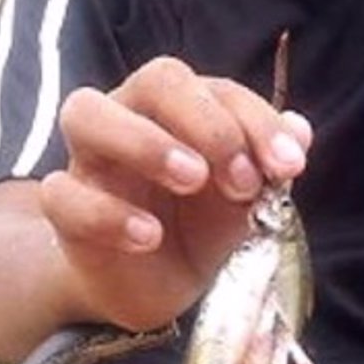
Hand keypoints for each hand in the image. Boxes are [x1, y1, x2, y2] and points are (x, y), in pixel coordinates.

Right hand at [38, 57, 311, 332]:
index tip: (290, 166)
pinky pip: (63, 194)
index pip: (218, 89)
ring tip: (193, 181)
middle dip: (208, 123)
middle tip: (242, 179)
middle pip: (157, 80)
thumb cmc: (202, 222)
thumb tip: (300, 131)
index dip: (257, 121)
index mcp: (182, 105)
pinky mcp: (64, 207)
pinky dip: (106, 212)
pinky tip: (149, 235)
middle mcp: (131, 113)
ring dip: (145, 141)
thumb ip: (270, 163)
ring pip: (87, 112)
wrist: (158, 283)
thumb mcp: (247, 197)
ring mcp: (89, 157)